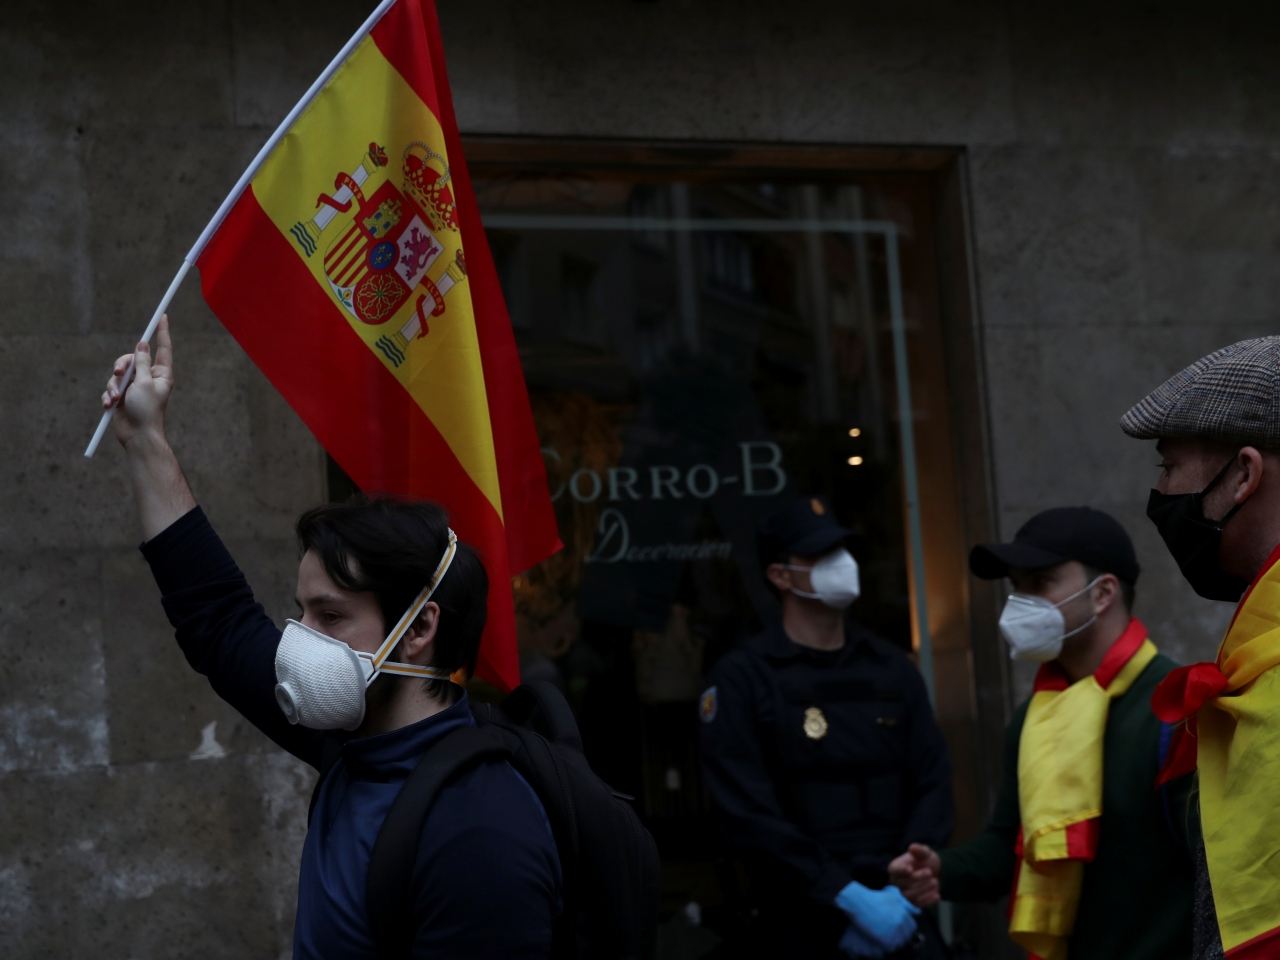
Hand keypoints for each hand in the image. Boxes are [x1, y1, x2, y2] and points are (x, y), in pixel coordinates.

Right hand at [102, 314, 195, 539]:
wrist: (137, 436)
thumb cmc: (147, 410)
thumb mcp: (144, 382)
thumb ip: (141, 362)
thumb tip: (142, 344)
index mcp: (161, 374)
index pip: (162, 348)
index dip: (162, 332)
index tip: (163, 316)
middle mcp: (149, 378)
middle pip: (132, 359)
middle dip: (122, 365)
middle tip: (120, 374)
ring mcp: (135, 387)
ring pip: (118, 374)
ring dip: (113, 385)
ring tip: (116, 398)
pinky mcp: (123, 396)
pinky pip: (111, 388)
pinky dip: (109, 396)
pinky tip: (110, 406)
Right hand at [834, 881, 918, 953]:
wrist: (859, 902)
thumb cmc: (874, 897)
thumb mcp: (892, 895)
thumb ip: (906, 904)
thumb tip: (918, 912)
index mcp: (904, 913)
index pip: (912, 927)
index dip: (904, 928)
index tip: (896, 927)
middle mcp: (901, 923)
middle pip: (906, 937)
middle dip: (899, 935)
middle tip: (888, 932)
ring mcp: (894, 932)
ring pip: (899, 944)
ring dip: (893, 941)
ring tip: (883, 935)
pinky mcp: (885, 940)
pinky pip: (890, 948)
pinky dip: (885, 946)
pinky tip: (878, 939)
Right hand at [888, 843, 940, 907]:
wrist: (937, 872)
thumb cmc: (926, 860)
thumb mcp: (925, 852)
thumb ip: (919, 850)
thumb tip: (912, 847)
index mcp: (897, 867)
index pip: (893, 869)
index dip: (900, 870)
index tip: (910, 868)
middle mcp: (898, 881)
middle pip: (902, 883)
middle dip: (917, 878)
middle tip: (929, 872)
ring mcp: (905, 892)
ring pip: (910, 895)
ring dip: (923, 889)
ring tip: (935, 881)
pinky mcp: (914, 902)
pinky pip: (917, 904)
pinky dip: (927, 900)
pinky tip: (937, 895)